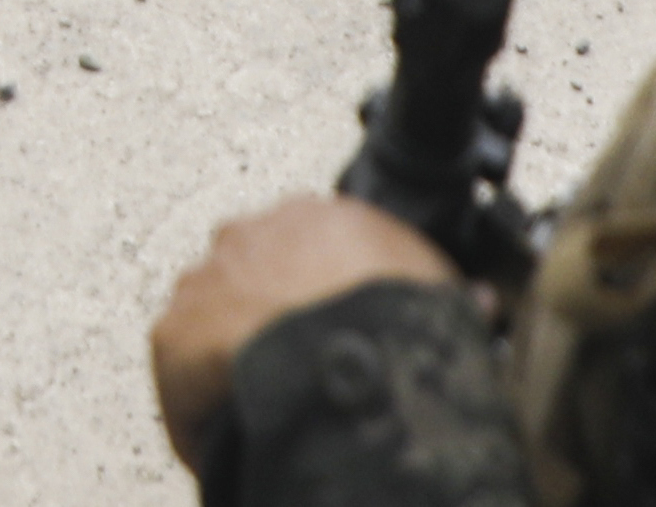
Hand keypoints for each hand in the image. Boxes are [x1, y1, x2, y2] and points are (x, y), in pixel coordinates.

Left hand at [148, 196, 454, 464]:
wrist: (333, 354)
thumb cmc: (390, 319)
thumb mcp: (440, 297)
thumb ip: (451, 294)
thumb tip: (481, 304)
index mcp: (316, 216)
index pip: (310, 248)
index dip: (323, 294)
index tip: (335, 330)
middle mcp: (252, 232)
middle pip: (253, 276)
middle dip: (269, 316)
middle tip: (298, 369)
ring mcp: (205, 279)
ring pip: (213, 322)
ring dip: (231, 358)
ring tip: (265, 407)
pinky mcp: (173, 332)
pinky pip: (185, 380)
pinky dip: (204, 411)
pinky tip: (231, 439)